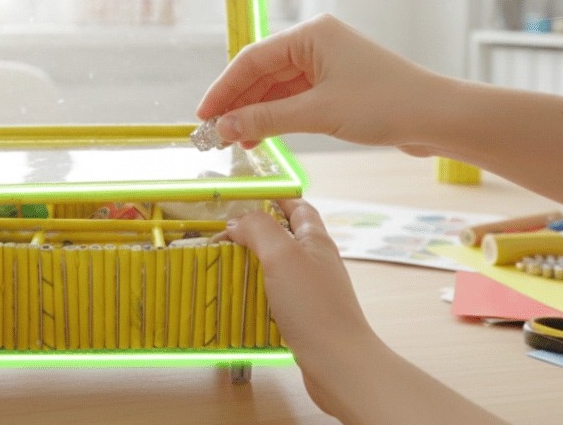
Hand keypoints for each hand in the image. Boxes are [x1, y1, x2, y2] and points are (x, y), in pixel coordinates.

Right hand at [196, 14, 453, 154]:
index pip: (252, 59)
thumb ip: (267, 120)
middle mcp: (316, 43)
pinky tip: (260, 137)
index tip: (203, 115)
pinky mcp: (338, 85)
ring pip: (277, 88)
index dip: (223, 88)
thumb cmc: (385, 104)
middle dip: (238, 103)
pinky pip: (295, 98)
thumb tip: (224, 127)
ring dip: (255, 113)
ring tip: (235, 141)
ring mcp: (328, 64)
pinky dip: (277, 117)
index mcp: (311, 34)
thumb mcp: (318, 113)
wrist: (437, 117)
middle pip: (262, 72)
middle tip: (214, 133)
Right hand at [220, 199, 377, 413]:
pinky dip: (256, 293)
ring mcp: (311, 290)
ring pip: (278, 267)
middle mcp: (316, 262)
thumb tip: (237, 221)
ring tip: (225, 267)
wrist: (338, 364)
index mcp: (315, 240)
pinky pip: (276, 295)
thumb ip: (259, 229)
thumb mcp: (282, 256)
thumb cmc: (313, 306)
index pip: (297, 206)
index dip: (273, 197)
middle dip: (254, 233)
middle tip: (224, 237)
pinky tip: (241, 301)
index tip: (242, 198)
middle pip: (284, 236)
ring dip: (252, 264)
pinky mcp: (304, 315)